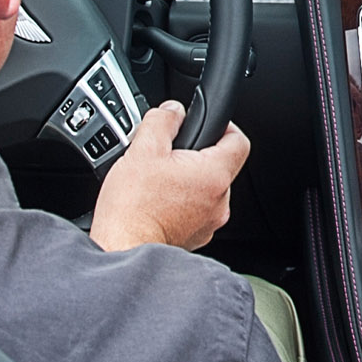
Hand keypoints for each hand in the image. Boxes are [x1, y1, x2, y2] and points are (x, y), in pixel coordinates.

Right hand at [90, 101, 250, 251]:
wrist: (122, 251)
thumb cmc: (133, 208)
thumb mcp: (142, 150)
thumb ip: (162, 121)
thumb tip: (173, 111)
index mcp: (213, 175)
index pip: (238, 141)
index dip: (226, 127)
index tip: (209, 124)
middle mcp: (219, 202)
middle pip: (219, 166)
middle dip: (195, 156)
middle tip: (168, 154)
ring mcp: (209, 223)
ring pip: (205, 190)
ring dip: (187, 181)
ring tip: (157, 181)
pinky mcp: (195, 237)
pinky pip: (195, 211)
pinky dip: (181, 204)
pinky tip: (157, 202)